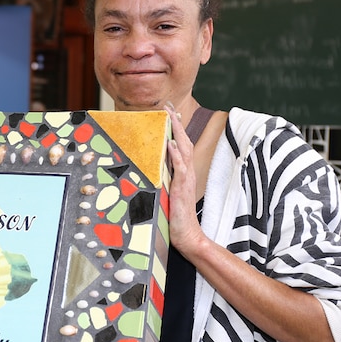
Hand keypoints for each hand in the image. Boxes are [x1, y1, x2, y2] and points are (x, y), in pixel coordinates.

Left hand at [164, 103, 203, 255]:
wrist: (186, 234)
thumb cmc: (174, 216)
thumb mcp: (167, 193)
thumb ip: (163, 179)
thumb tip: (153, 168)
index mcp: (183, 173)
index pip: (181, 145)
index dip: (176, 128)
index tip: (169, 112)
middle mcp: (186, 173)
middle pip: (184, 142)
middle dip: (176, 123)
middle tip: (169, 107)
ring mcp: (186, 180)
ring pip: (184, 150)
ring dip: (177, 133)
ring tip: (170, 117)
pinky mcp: (182, 189)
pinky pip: (180, 168)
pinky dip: (177, 155)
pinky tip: (172, 144)